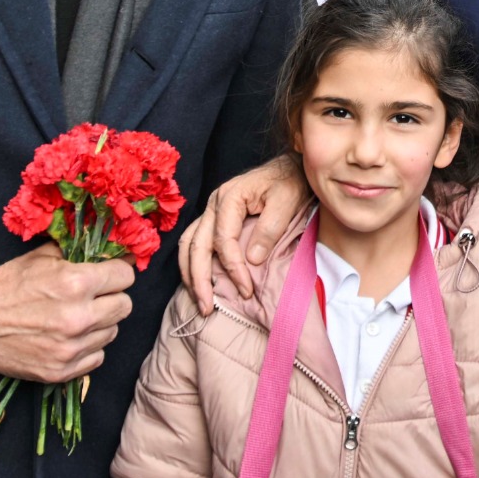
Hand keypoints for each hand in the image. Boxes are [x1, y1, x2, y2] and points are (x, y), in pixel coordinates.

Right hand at [0, 242, 134, 383]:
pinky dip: (88, 347)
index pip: (126, 276)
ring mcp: (71, 348)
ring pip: (112, 333)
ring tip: (76, 316)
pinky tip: (69, 337)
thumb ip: (78, 254)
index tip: (109, 274)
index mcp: (76, 283)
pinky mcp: (62, 371)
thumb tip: (110, 249)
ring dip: (100, 323)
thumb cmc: (6, 285)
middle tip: (94, 296)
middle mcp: (79, 317)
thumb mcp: (42, 257)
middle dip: (112, 297)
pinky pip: (97, 357)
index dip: (117, 272)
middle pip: (125, 306)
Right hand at [178, 155, 309, 314]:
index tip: (247, 290)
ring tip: (199, 301)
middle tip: (207, 308)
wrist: (290, 169)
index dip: (233, 268)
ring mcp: (211, 212)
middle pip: (196, 245)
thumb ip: (270, 228)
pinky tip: (199, 284)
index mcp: (230, 197)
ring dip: (190, 275)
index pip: (223, 239)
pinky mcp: (214, 220)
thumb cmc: (290, 183)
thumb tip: (252, 258)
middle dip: (200, 279)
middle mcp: (214, 204)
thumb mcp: (287, 200)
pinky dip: (193, 265)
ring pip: (189, 245)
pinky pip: (194, 243)